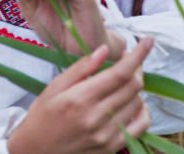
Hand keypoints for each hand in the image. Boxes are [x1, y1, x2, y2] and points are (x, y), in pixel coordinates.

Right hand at [7, 38, 153, 153]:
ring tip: (121, 83)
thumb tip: (105, 49)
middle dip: (136, 67)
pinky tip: (130, 103)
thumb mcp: (55, 86)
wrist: (36, 152)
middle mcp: (96, 118)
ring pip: (139, 103)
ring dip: (136, 88)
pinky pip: (141, 126)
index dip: (138, 55)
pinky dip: (142, 110)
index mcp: (80, 99)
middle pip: (133, 86)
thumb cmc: (43, 116)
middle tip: (128, 61)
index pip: (120, 73)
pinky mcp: (111, 148)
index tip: (148, 40)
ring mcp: (106, 136)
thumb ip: (82, 67)